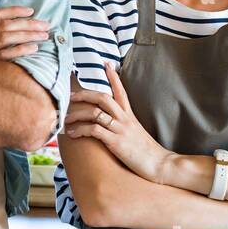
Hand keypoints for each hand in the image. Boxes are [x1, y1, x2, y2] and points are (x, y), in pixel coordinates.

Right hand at [0, 6, 49, 66]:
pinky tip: (34, 48)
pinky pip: (4, 56)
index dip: (13, 10)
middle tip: (45, 25)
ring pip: (4, 37)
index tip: (31, 11)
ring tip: (44, 35)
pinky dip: (20, 50)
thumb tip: (19, 37)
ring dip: (27, 34)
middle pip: (3, 26)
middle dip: (27, 23)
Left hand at [62, 61, 172, 182]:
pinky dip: (80, 131)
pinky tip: (73, 134)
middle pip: (102, 97)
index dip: (113, 77)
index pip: (121, 91)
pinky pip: (94, 130)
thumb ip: (125, 125)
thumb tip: (112, 124)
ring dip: (77, 115)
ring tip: (67, 119)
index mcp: (130, 115)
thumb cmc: (147, 151)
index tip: (106, 64)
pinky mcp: (116, 142)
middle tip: (71, 96)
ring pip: (95, 113)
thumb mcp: (136, 133)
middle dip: (84, 94)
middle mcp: (125, 119)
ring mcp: (120, 129)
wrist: (160, 164)